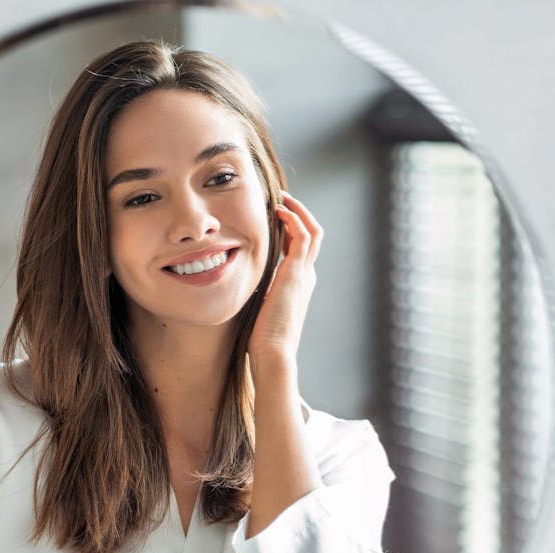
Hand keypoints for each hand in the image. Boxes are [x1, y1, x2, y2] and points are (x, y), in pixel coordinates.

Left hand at [248, 190, 321, 371]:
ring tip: (282, 199)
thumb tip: (241, 288)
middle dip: (298, 215)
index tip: (274, 218)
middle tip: (281, 200)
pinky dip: (294, 219)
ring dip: (299, 211)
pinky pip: (303, 236)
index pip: (299, 249)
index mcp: (297, 285)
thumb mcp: (259, 309)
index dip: (289, 231)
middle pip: (312, 236)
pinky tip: (280, 211)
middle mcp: (305, 277)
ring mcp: (304, 274)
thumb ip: (257, 294)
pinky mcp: (297, 273)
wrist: (273, 353)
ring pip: (312, 231)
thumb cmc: (262, 338)